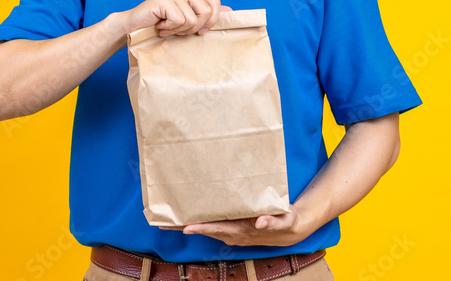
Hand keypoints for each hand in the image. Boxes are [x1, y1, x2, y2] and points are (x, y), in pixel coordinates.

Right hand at [121, 0, 229, 37]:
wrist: (133, 29)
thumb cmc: (160, 27)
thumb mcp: (187, 24)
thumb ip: (206, 16)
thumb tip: (230, 10)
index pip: (215, 4)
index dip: (210, 22)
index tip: (197, 31)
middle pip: (207, 12)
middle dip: (194, 28)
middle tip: (177, 28)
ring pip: (193, 19)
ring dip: (179, 30)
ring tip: (166, 27)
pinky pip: (180, 20)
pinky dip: (169, 28)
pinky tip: (159, 25)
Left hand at [159, 208, 313, 247]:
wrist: (288, 229)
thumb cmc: (284, 221)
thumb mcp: (284, 220)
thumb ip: (273, 221)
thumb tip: (261, 221)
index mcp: (242, 230)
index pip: (218, 228)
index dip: (202, 228)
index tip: (186, 227)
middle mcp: (232, 234)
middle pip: (205, 230)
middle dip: (183, 226)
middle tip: (162, 222)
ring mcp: (229, 232)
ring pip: (204, 228)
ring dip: (185, 225)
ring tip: (165, 219)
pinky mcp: (229, 228)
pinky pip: (209, 225)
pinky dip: (195, 222)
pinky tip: (183, 217)